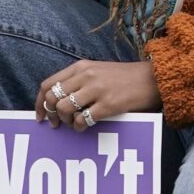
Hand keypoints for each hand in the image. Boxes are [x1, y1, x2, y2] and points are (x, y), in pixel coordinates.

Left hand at [35, 59, 158, 130]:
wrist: (154, 78)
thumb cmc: (126, 78)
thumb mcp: (99, 71)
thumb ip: (79, 81)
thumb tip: (57, 101)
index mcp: (82, 66)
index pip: (48, 84)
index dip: (40, 102)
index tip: (40, 115)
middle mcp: (86, 75)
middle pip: (52, 98)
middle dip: (50, 114)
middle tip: (57, 124)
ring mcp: (97, 89)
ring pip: (63, 108)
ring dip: (66, 121)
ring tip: (75, 124)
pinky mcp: (108, 104)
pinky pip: (82, 120)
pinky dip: (80, 127)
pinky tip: (86, 127)